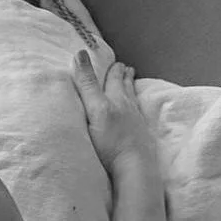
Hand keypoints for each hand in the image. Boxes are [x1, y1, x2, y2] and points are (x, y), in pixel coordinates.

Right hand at [71, 51, 152, 171]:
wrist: (133, 167)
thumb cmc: (111, 140)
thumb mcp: (94, 109)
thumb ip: (87, 83)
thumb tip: (81, 53)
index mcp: (115, 99)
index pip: (113, 79)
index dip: (113, 69)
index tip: (115, 61)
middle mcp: (128, 108)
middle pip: (126, 88)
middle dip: (124, 76)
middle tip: (125, 67)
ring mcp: (136, 123)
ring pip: (133, 100)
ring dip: (131, 89)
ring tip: (132, 81)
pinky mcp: (140, 137)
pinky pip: (138, 116)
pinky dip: (136, 108)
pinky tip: (137, 112)